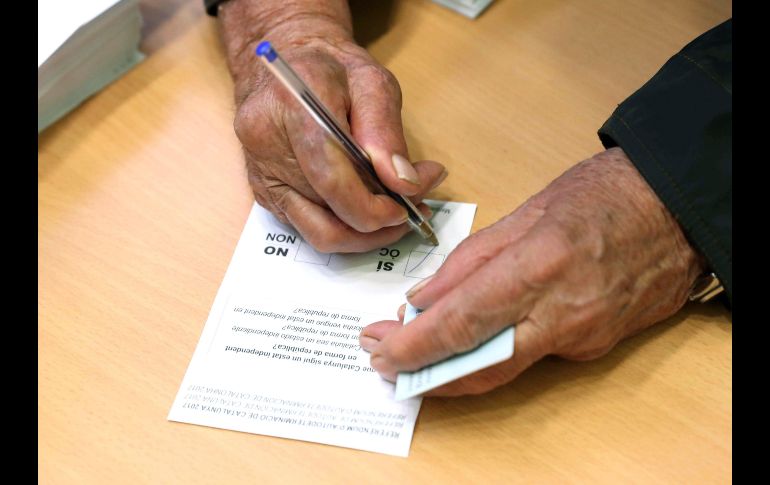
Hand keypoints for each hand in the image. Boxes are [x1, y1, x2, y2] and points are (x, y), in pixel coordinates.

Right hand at [219, 0, 446, 251]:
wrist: (285, 62)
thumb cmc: (331, 67)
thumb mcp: (372, 82)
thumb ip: (387, 133)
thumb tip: (404, 184)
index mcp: (293, 105)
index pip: (332, 177)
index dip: (374, 206)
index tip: (408, 203)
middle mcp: (265, 143)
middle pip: (327, 211)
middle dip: (377, 224)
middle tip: (412, 209)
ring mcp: (261, 172)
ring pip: (317, 231)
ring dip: (362, 235)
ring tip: (393, 215)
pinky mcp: (264, 192)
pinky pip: (307, 227)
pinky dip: (343, 227)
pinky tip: (366, 208)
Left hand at [360, 147, 705, 394]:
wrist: (679, 211)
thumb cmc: (607, 195)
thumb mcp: (529, 210)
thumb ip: (472, 259)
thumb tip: (424, 297)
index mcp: (540, 266)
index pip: (461, 322)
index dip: (413, 347)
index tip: (380, 352)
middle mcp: (563, 312)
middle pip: (478, 365)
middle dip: (423, 371)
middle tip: (385, 362)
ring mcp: (583, 336)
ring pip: (503, 369)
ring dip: (453, 368)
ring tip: (417, 351)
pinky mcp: (595, 346)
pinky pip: (532, 356)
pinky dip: (494, 352)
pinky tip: (471, 338)